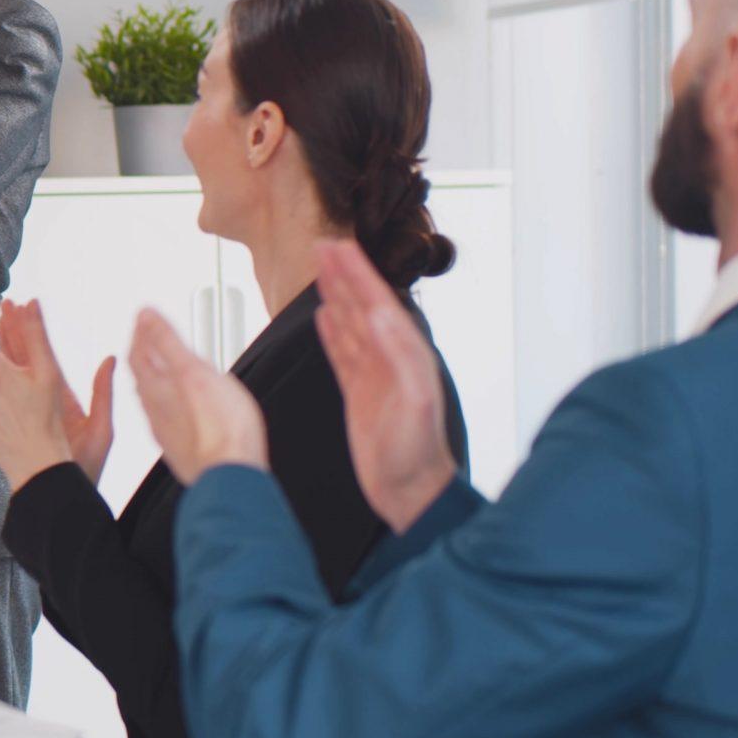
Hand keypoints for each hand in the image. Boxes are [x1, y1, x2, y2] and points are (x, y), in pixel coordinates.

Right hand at [0, 299, 114, 482]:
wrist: (65, 493)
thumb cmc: (86, 468)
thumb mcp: (101, 432)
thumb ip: (103, 394)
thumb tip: (110, 358)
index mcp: (64, 398)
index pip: (44, 354)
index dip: (31, 330)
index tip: (23, 304)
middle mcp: (44, 399)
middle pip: (24, 358)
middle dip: (12, 330)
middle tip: (2, 304)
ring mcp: (29, 409)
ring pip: (10, 372)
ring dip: (0, 346)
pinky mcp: (17, 422)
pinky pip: (0, 392)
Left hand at [122, 308, 265, 483]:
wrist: (229, 475)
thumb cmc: (220, 427)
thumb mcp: (193, 370)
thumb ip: (167, 341)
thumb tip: (145, 316)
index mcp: (156, 388)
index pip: (139, 353)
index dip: (141, 332)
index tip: (144, 318)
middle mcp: (156, 409)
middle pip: (143, 376)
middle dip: (145, 353)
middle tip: (148, 338)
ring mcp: (168, 430)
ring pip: (153, 398)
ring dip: (155, 377)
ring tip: (161, 367)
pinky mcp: (181, 447)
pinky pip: (166, 418)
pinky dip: (168, 402)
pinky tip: (176, 405)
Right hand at [311, 239, 457, 532]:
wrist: (411, 491)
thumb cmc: (415, 453)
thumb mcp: (412, 402)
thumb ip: (400, 357)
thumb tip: (382, 314)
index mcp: (406, 355)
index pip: (379, 303)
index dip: (359, 273)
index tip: (339, 246)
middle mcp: (391, 359)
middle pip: (364, 307)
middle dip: (345, 276)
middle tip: (324, 246)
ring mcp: (375, 375)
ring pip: (352, 326)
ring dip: (337, 298)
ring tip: (322, 271)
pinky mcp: (361, 393)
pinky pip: (344, 354)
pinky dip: (333, 333)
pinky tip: (324, 319)